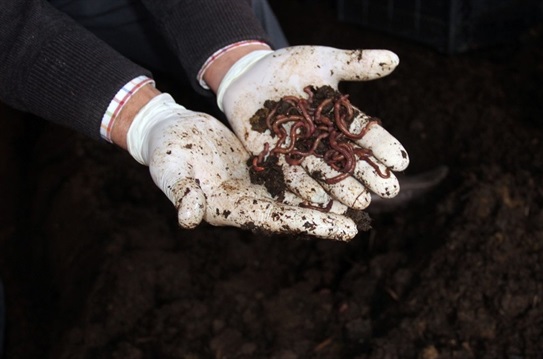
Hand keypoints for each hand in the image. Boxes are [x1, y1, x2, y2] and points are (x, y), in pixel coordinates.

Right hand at [126, 93, 357, 240]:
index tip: (346, 231)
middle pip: (298, 210)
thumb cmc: (167, 156)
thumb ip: (183, 195)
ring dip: (329, 194)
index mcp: (234, 207)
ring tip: (363, 194)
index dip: (313, 225)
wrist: (171, 133)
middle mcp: (253, 199)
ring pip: (301, 191)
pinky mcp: (262, 162)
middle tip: (366, 219)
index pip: (279, 221)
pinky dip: (316, 170)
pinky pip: (294, 168)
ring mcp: (260, 181)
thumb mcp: (173, 173)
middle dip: (331, 215)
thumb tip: (188, 219)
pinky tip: (340, 165)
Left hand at [215, 46, 408, 210]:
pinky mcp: (276, 159)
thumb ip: (357, 63)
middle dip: (369, 176)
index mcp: (340, 120)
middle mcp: (325, 141)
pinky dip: (306, 190)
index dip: (384, 148)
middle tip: (390, 191)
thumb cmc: (290, 66)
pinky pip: (292, 177)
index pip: (367, 136)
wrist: (249, 75)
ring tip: (361, 202)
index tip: (402, 162)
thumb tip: (394, 58)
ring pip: (325, 174)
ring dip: (343, 189)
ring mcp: (302, 152)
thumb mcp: (324, 60)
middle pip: (350, 160)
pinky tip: (320, 201)